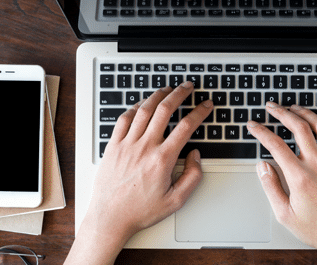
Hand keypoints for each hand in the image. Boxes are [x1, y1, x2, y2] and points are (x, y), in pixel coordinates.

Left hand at [65, 82, 212, 264]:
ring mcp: (127, 144)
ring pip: (144, 110)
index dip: (200, 112)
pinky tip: (141, 104)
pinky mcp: (113, 146)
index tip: (206, 105)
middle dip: (180, 94)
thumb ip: (192, 177)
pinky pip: (124, 119)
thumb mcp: (176, 201)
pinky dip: (134, 107)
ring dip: (158, 95)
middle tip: (188, 87)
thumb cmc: (140, 211)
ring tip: (167, 89)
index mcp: (162, 159)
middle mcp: (144, 147)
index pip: (186, 127)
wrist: (110, 217)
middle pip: (165, 110)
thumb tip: (195, 156)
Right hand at [247, 102, 316, 264]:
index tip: (253, 125)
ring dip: (306, 113)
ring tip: (295, 108)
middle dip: (281, 113)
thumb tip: (262, 166)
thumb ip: (270, 187)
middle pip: (298, 127)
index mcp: (300, 177)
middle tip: (272, 107)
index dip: (261, 131)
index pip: (275, 145)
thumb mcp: (284, 214)